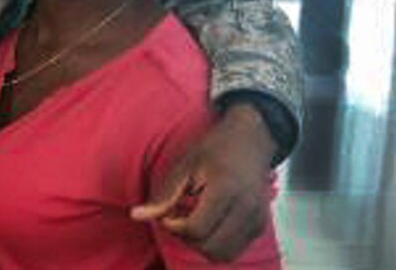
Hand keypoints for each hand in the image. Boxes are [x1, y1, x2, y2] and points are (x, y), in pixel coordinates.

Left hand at [131, 104, 274, 260]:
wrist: (250, 140)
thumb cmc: (215, 148)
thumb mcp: (184, 165)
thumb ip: (164, 195)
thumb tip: (137, 215)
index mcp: (227, 190)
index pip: (196, 229)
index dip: (174, 226)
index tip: (166, 212)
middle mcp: (247, 209)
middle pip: (210, 248)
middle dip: (186, 238)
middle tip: (176, 217)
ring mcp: (257, 220)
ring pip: (223, 255)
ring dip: (201, 245)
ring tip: (191, 219)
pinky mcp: (259, 227)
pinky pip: (233, 250)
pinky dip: (215, 243)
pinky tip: (206, 221)